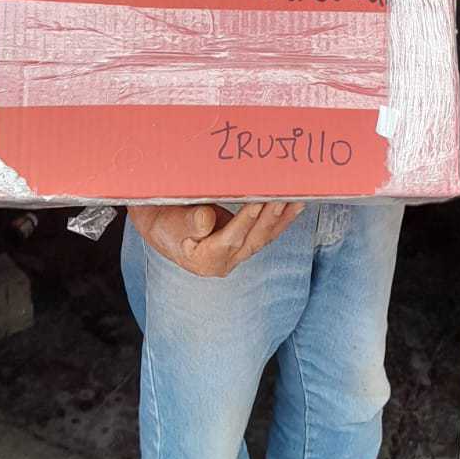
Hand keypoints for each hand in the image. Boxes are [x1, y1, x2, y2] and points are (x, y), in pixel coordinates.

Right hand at [127, 200, 304, 276]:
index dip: (245, 221)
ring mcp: (237, 255)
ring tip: (298, 198)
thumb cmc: (164, 224)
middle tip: (283, 196)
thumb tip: (207, 219)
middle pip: (253, 239)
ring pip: (264, 237)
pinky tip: (295, 205)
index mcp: (205, 261)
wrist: (162, 228)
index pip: (230, 240)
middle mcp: (225, 262)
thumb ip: (190, 222)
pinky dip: (281, 219)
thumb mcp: (170, 223)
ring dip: (281, 217)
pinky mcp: (243, 244)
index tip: (257, 201)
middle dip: (270, 217)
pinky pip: (266, 233)